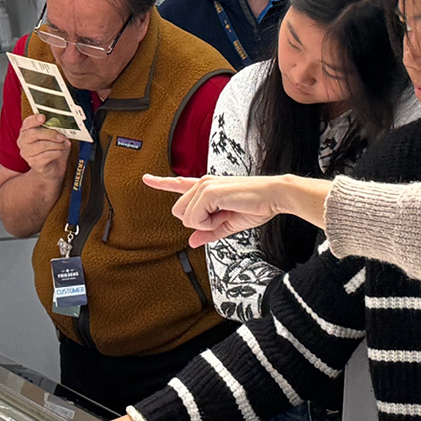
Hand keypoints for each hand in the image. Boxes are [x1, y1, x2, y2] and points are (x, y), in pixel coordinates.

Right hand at [17, 114, 72, 176]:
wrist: (53, 167)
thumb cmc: (52, 149)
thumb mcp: (54, 136)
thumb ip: (54, 128)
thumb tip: (60, 123)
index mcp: (26, 131)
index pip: (27, 123)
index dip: (34, 119)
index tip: (43, 117)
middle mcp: (23, 142)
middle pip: (33, 134)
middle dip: (50, 134)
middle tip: (62, 136)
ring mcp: (26, 153)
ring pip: (41, 146)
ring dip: (57, 144)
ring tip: (65, 144)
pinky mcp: (33, 163)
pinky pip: (46, 155)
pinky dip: (57, 153)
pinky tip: (61, 152)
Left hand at [143, 174, 333, 247]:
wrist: (274, 196)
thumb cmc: (256, 206)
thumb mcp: (228, 224)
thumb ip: (208, 233)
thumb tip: (191, 242)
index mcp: (207, 187)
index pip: (179, 184)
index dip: (161, 183)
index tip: (146, 178)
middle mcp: (202, 183)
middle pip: (179, 212)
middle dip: (198, 222)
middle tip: (222, 217)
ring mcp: (204, 186)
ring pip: (186, 217)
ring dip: (206, 223)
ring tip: (227, 213)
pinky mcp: (208, 191)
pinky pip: (195, 218)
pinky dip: (209, 223)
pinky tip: (225, 213)